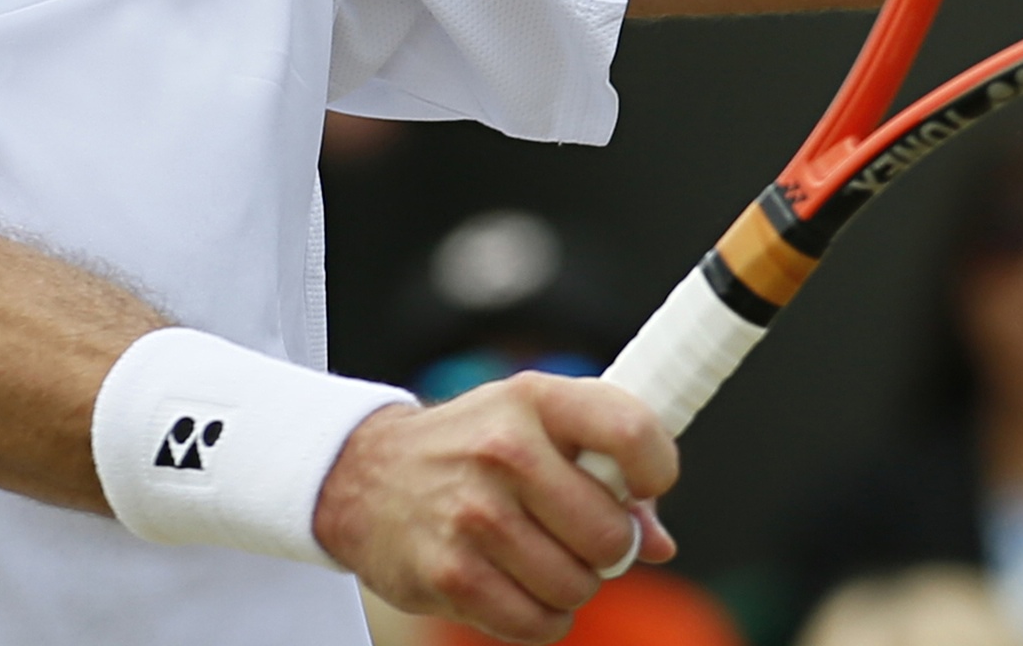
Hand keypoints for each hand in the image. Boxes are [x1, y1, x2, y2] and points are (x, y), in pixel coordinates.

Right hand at [314, 373, 678, 643]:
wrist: (363, 476)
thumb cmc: (470, 448)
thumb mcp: (533, 425)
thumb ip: (604, 468)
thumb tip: (659, 541)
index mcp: (534, 399)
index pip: (632, 432)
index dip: (657, 470)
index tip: (644, 486)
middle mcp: (504, 450)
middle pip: (611, 534)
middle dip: (609, 549)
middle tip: (581, 537)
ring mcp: (474, 515)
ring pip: (577, 586)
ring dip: (571, 585)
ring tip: (541, 558)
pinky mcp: (450, 573)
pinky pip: (537, 623)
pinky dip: (541, 617)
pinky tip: (518, 586)